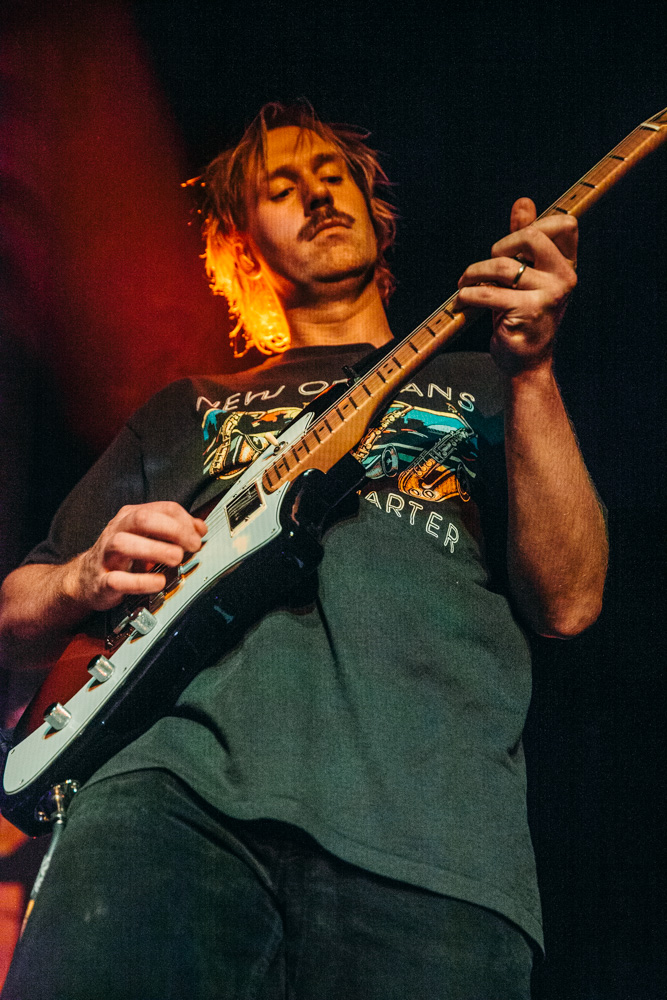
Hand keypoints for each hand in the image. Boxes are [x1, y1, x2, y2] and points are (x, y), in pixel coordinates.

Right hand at [64, 502, 206, 612]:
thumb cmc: (121, 556)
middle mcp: (117, 531)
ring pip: (124, 544)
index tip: (199, 535)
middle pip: (143, 519)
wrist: (85, 579)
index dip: (186, 520)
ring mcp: (107, 555)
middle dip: (173, 530)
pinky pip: (118, 580)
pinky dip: (141, 582)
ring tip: (176, 559)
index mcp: (131, 517)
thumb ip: (174, 531)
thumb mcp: (147, 538)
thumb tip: (200, 528)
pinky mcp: (102, 581)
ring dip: (155, 550)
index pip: (163, 508)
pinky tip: (158, 582)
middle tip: (192, 546)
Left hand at [456, 198, 577, 374]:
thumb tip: (523, 202)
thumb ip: (524, 240)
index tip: (509, 242)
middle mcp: (564, 278)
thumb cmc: (522, 317)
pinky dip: (468, 295)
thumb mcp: (525, 276)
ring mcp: (549, 295)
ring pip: (503, 266)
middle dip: (500, 245)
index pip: (565, 223)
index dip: (534, 222)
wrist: (526, 363)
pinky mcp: (528, 312)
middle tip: (486, 265)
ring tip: (465, 284)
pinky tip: (462, 302)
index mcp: (566, 266)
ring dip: (474, 273)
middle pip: (531, 235)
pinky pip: (488, 292)